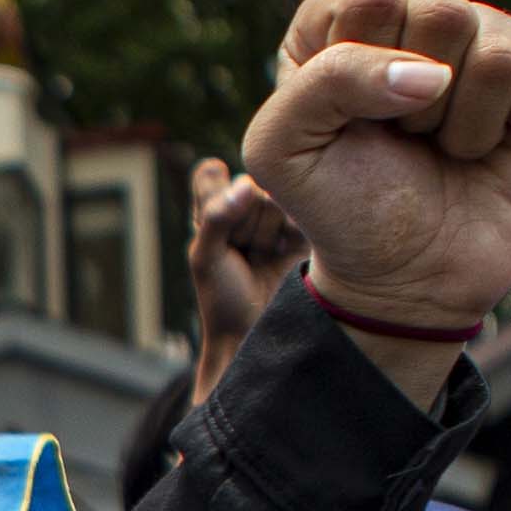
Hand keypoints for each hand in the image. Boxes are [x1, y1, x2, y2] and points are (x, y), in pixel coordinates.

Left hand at [184, 157, 303, 372]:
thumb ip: (215, 217)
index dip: (215, 202)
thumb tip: (247, 184)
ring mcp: (278, 215)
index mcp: (216, 206)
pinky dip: (291, 233)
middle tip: (244, 254)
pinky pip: (303, 211)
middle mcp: (247, 205)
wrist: (259, 335)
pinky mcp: (306, 228)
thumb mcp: (205, 258)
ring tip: (263, 258)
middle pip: (248, 187)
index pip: (211, 175)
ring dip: (266, 234)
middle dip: (243, 225)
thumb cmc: (222, 298)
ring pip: (275, 199)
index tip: (217, 235)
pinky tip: (284, 254)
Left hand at [249, 0, 510, 351]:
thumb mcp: (283, 149)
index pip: (370, 1)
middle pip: (441, 10)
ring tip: (447, 148)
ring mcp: (483, 43)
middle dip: (419, 100)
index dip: (365, 71)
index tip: (353, 123)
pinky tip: (500, 141)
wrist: (412, 279)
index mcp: (341, 23)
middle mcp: (415, 21)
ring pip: (499, 40)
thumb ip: (328, 79)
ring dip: (468, 119)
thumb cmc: (341, 209)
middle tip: (407, 139)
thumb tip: (435, 73)